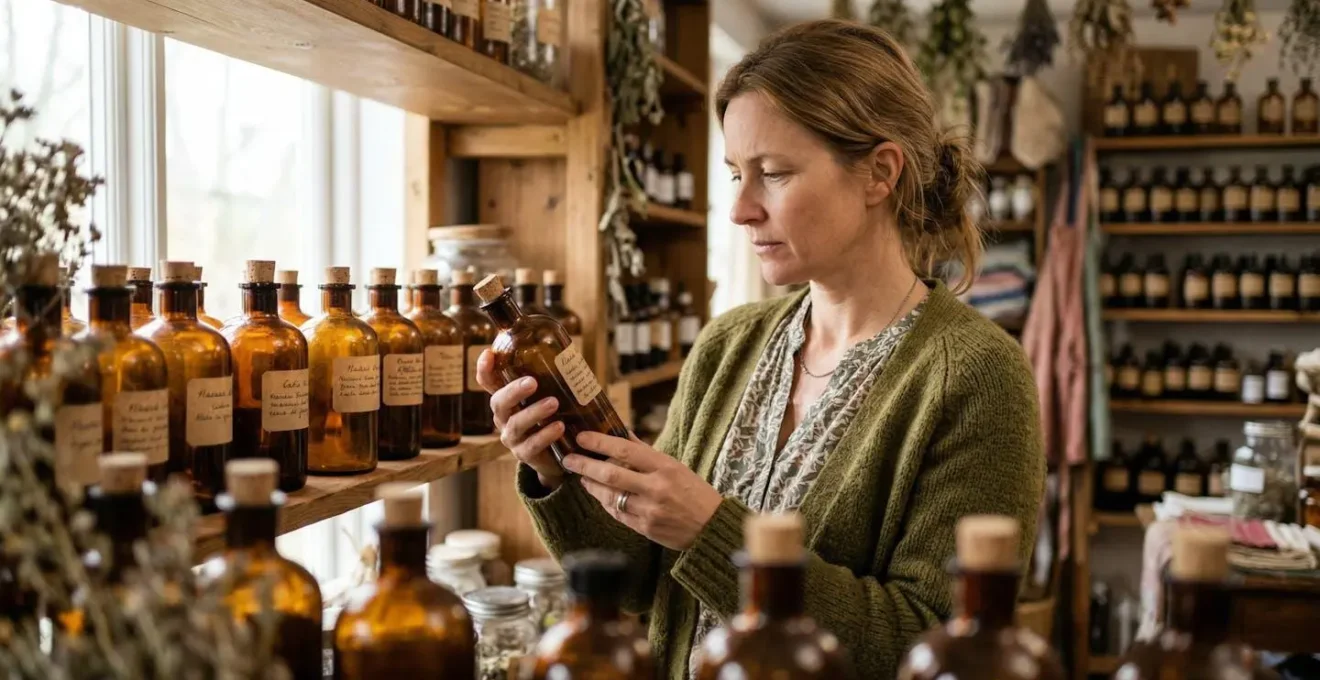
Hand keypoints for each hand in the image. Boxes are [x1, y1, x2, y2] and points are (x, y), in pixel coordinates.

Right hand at [476, 350, 564, 488]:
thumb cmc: (551, 417)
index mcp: (507, 400)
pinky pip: (532, 445)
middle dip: (514, 391)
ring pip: (515, 424)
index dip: (484, 369)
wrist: (558, 454)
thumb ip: (549, 379)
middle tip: (532, 382)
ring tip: (554, 403)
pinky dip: (545, 435)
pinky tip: (559, 427)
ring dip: (534, 412)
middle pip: (498, 403)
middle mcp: (503, 418)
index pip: (488, 383)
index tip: (488, 353)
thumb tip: (566, 352)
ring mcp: (512, 438)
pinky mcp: (525, 455)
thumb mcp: (547, 396)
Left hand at [564, 432, 723, 550]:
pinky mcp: (645, 528)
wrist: (711, 527)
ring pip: (610, 496)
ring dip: (591, 486)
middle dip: (585, 465)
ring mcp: (649, 510)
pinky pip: (617, 513)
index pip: (625, 450)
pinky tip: (599, 495)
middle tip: (569, 459)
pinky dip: (605, 502)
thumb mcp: (674, 466)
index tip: (582, 437)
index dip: (599, 443)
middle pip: (611, 474)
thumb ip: (646, 452)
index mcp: (665, 467)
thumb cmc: (693, 491)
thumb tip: (622, 433)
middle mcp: (656, 487)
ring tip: (582, 477)